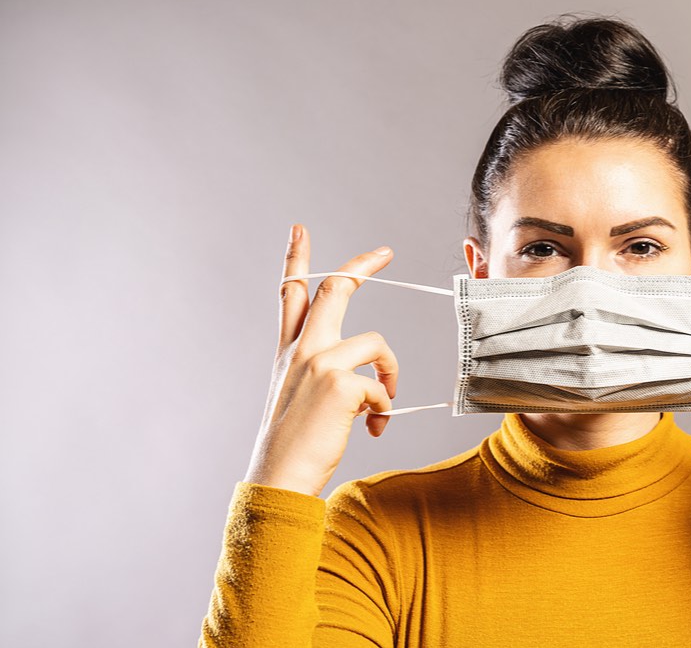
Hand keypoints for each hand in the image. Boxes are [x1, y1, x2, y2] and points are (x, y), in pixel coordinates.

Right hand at [243, 224, 399, 496]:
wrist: (279, 479)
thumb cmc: (294, 447)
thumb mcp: (299, 400)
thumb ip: (325, 377)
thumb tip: (369, 382)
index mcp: (289, 353)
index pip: (290, 294)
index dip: (296, 259)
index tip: (301, 230)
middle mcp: (301, 351)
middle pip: (333, 291)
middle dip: (360, 266)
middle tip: (384, 252)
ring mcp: (319, 363)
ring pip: (376, 343)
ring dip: (391, 373)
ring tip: (383, 407)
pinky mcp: (340, 383)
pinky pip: (381, 387)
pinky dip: (384, 410)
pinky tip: (371, 429)